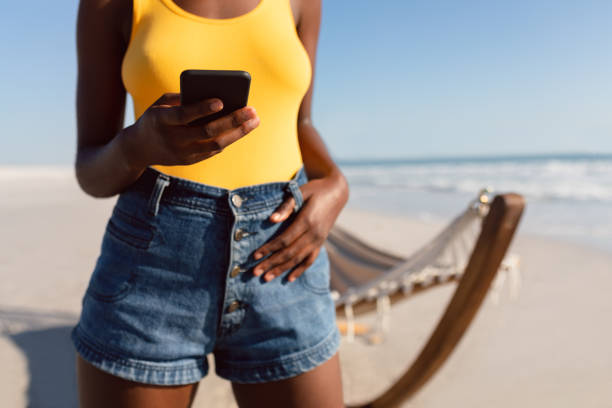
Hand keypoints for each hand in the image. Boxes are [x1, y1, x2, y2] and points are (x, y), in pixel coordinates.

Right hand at [125, 93, 259, 168]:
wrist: (139, 149)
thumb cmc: (155, 118)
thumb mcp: (161, 104)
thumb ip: (183, 98)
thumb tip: (215, 96)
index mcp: (161, 120)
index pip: (184, 115)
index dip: (202, 109)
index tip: (221, 101)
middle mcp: (172, 139)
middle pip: (207, 131)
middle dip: (232, 121)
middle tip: (251, 110)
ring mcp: (182, 153)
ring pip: (216, 144)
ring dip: (238, 132)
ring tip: (254, 120)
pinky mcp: (190, 161)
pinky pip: (214, 150)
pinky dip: (229, 138)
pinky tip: (243, 128)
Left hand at [251, 172, 348, 281]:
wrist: (336, 192)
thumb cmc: (315, 190)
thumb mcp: (301, 192)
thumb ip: (286, 206)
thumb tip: (272, 220)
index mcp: (307, 221)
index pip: (284, 240)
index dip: (269, 249)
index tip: (255, 256)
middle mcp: (314, 234)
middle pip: (290, 253)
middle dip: (271, 263)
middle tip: (255, 272)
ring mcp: (319, 240)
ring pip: (298, 259)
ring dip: (282, 270)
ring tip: (267, 278)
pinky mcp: (321, 243)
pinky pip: (310, 260)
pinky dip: (300, 270)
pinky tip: (289, 279)